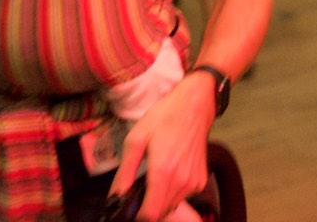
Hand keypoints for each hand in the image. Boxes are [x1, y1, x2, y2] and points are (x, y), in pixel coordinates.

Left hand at [110, 71, 213, 221]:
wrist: (195, 105)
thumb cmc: (164, 118)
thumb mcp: (136, 139)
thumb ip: (125, 171)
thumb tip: (115, 196)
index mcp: (164, 173)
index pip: (150, 215)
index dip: (136, 216)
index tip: (128, 206)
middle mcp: (182, 182)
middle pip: (160, 213)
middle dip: (146, 207)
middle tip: (137, 190)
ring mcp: (194, 182)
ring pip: (171, 206)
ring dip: (159, 200)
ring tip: (153, 179)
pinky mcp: (201, 179)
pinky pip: (182, 197)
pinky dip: (172, 193)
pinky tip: (168, 174)